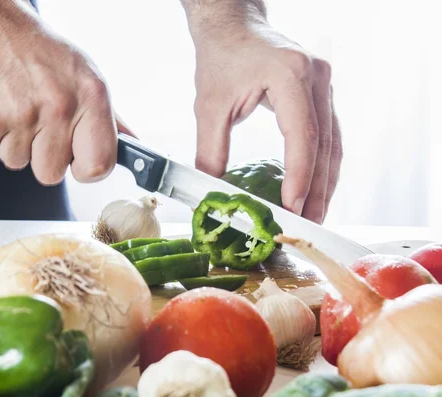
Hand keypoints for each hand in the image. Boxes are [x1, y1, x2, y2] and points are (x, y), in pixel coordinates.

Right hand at [0, 0, 127, 184]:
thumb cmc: (35, 46)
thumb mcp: (82, 71)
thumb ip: (107, 115)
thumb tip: (132, 145)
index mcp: (90, 95)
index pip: (98, 165)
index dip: (86, 169)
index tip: (78, 160)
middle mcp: (57, 107)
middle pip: (51, 174)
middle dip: (42, 155)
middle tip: (38, 123)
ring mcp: (18, 115)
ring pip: (17, 163)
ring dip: (15, 142)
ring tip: (15, 106)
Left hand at [184, 1, 341, 223]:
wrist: (233, 27)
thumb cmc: (221, 58)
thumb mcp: (209, 106)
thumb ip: (210, 151)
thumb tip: (212, 193)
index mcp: (290, 75)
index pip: (302, 134)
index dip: (299, 175)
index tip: (292, 206)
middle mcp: (316, 77)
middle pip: (325, 144)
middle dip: (317, 188)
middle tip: (309, 222)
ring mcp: (323, 83)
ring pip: (333, 142)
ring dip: (325, 181)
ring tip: (315, 213)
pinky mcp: (320, 92)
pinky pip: (328, 134)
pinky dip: (322, 164)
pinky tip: (315, 187)